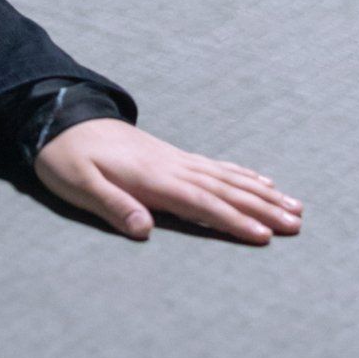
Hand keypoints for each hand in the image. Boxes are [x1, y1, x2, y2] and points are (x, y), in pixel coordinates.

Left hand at [35, 118, 300, 244]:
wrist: (61, 121)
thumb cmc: (66, 159)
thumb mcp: (78, 185)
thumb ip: (112, 205)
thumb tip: (143, 229)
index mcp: (153, 179)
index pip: (202, 204)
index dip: (233, 221)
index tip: (264, 236)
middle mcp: (173, 168)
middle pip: (226, 191)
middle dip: (263, 209)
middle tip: (297, 225)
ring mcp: (176, 160)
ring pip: (229, 179)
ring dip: (262, 194)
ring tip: (294, 207)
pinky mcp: (173, 157)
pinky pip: (217, 167)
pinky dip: (243, 175)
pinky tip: (261, 181)